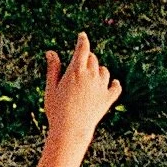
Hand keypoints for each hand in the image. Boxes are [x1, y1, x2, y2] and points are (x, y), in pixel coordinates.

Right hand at [43, 32, 121, 151]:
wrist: (71, 130)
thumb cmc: (56, 110)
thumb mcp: (51, 88)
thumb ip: (53, 69)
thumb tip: (51, 52)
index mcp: (75, 71)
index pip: (82, 49)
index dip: (83, 40)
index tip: (82, 36)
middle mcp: (91, 75)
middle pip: (92, 59)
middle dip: (87, 59)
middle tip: (79, 66)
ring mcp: (101, 86)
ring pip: (104, 71)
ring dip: (98, 71)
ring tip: (90, 79)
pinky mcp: (108, 98)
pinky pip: (115, 86)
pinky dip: (114, 84)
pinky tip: (112, 84)